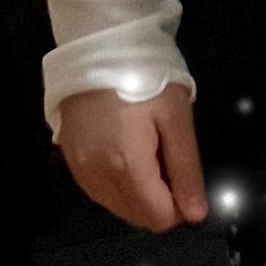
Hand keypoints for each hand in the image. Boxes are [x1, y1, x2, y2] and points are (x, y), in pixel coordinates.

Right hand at [56, 84, 208, 232]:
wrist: (99, 47)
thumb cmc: (144, 76)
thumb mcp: (177, 119)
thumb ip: (186, 170)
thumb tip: (195, 213)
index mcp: (127, 167)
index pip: (157, 218)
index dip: (180, 207)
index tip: (185, 180)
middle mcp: (97, 175)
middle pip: (136, 216)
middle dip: (159, 201)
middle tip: (167, 160)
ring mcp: (80, 168)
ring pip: (116, 206)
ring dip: (137, 193)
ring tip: (147, 152)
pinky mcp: (70, 158)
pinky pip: (97, 189)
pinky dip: (116, 183)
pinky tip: (125, 154)